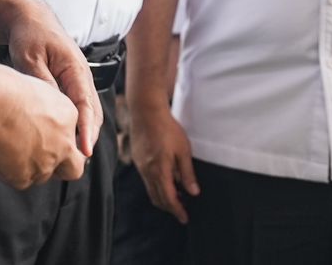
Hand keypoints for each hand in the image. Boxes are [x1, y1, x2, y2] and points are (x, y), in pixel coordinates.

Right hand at [0, 65, 87, 189]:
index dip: (64, 144)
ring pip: (42, 175)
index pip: (75, 138)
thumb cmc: (11, 91)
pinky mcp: (24, 177)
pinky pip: (20, 180)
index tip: (53, 142)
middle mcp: (63, 144)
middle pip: (72, 169)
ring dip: (31, 166)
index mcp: (69, 117)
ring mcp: (45, 164)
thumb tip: (42, 116)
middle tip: (44, 159)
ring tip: (10, 148)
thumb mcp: (39, 90)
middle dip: (62, 167)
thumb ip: (49, 110)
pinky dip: (9, 171)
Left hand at [5, 3, 102, 156]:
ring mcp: (79, 80)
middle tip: (78, 162)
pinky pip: (80, 108)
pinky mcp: (71, 84)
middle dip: (89, 137)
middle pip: (93, 113)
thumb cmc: (30, 35)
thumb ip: (42, 82)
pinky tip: (67, 139)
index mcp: (76, 69)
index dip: (86, 130)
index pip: (86, 105)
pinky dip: (78, 124)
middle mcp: (83, 76)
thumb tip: (52, 109)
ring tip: (74, 157)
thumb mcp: (31, 58)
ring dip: (85, 133)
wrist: (30, 18)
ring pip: (89, 112)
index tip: (84, 151)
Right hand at [130, 104, 198, 222]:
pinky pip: (146, 180)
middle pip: (157, 198)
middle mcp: (147, 172)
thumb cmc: (167, 128)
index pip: (169, 198)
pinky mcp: (137, 160)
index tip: (185, 218)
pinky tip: (166, 180)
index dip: (177, 210)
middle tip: (182, 210)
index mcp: (160, 170)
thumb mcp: (183, 150)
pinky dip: (156, 186)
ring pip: (150, 190)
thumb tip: (194, 192)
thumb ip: (187, 173)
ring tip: (177, 196)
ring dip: (163, 197)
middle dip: (170, 207)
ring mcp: (140, 166)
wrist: (146, 112)